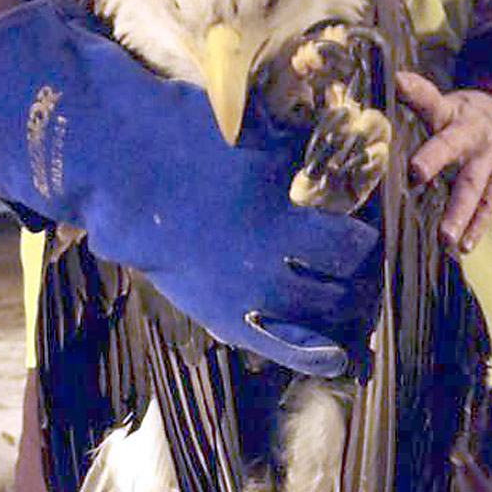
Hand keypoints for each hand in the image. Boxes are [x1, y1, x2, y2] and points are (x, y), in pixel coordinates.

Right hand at [0, 0, 381, 376]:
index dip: (367, 242)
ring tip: (351, 304)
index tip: (367, 232)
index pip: (352, 248)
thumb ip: (307, 152)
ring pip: (317, 325)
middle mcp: (267, 267)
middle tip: (362, 271)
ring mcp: (242, 299)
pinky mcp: (222, 318)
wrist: (124, 173)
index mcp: (280, 219)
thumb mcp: (258, 135)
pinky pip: (280, 351)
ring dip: (342, 314)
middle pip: (340, 290)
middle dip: (360, 282)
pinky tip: (335, 356)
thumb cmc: (190, 139)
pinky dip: (314, 355)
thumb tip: (351, 151)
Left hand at [395, 72, 491, 251]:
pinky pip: (487, 207)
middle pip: (450, 144)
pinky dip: (476, 228)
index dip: (415, 90)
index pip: (429, 99)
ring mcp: (486, 159)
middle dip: (434, 157)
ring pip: (471, 185)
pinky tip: (462, 246)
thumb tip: (375, 94)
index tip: (398, 82)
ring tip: (443, 236)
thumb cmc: (465, 115)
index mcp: (449, 112)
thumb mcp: (445, 103)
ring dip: (457, 211)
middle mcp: (469, 134)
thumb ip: (415, 103)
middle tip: (416, 172)